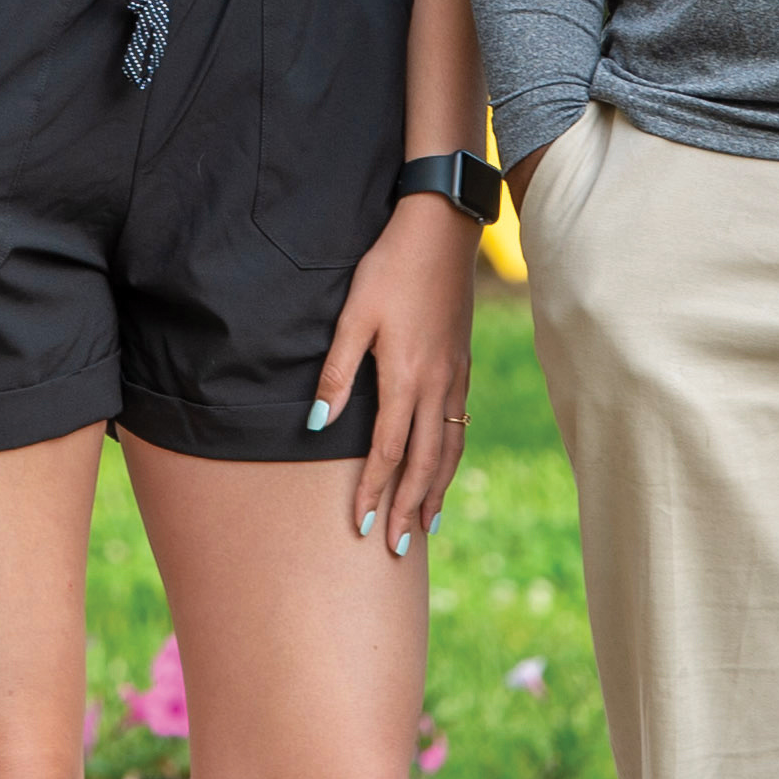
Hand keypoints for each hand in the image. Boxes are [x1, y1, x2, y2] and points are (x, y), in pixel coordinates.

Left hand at [321, 198, 480, 558]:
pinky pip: (460, 424)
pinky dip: (451, 458)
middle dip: (408, 507)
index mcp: (404, 376)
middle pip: (424, 461)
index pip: (387, 450)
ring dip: (435, 490)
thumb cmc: (389, 268)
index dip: (373, 490)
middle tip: (396, 549)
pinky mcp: (462, 362)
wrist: (442, 229)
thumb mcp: (353, 314)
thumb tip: (316, 425)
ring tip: (424, 525)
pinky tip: (445, 468)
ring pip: (448, 448)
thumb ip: (335, 371)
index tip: (362, 526)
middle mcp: (436, 384)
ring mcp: (455, 375)